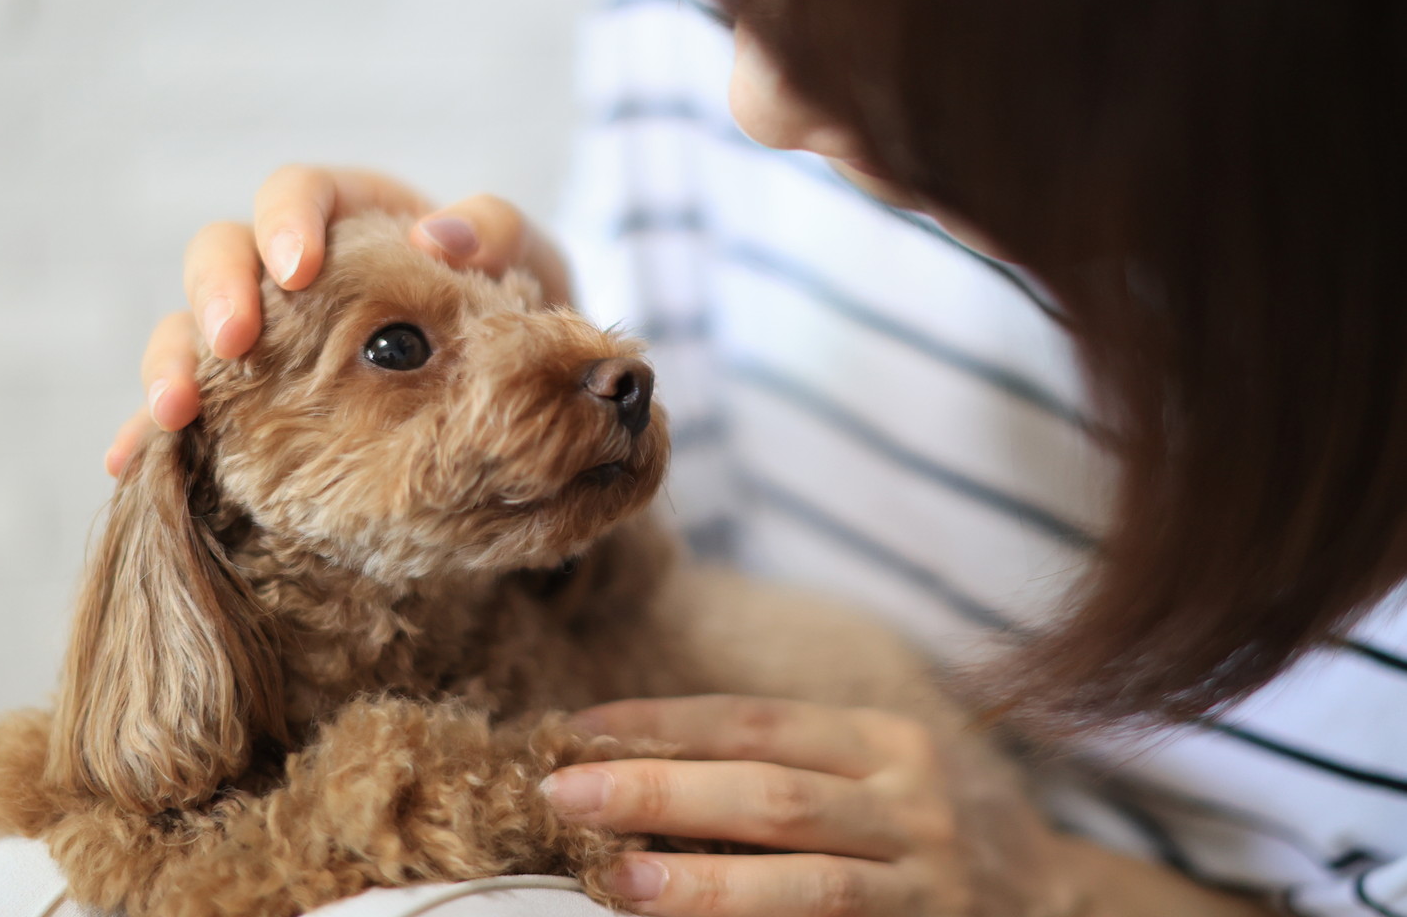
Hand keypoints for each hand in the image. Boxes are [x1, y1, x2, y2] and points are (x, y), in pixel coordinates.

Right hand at [106, 164, 571, 474]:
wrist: (524, 394)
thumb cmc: (516, 307)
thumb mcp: (527, 259)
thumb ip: (496, 231)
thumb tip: (436, 235)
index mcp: (349, 218)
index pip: (295, 194)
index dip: (285, 221)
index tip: (296, 268)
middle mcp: (291, 275)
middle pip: (220, 255)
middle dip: (216, 294)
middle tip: (234, 341)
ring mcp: (266, 342)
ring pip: (187, 332)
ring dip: (170, 366)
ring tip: (172, 414)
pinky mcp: (255, 407)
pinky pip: (194, 415)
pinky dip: (155, 434)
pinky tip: (130, 465)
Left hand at [541, 696, 1077, 916]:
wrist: (1051, 898)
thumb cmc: (926, 821)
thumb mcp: (874, 767)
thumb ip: (788, 762)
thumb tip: (647, 761)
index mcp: (885, 741)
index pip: (758, 720)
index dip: (665, 724)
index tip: (581, 732)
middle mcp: (910, 805)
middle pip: (774, 794)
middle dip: (665, 794)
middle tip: (568, 795)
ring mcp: (924, 885)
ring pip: (807, 885)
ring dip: (704, 885)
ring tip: (616, 883)